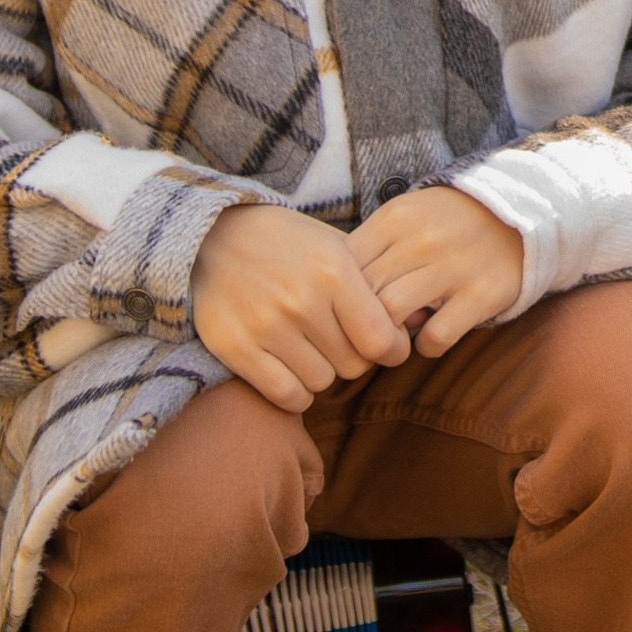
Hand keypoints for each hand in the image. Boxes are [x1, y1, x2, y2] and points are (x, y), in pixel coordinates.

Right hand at [190, 202, 408, 413]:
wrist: (214, 235)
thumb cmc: (288, 244)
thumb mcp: (337, 248)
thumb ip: (374, 286)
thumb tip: (416, 326)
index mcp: (334, 272)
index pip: (381, 341)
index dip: (393, 350)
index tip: (387, 346)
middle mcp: (301, 301)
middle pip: (353, 366)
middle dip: (355, 358)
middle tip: (342, 342)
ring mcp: (266, 326)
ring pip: (321, 382)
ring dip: (323, 372)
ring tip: (312, 348)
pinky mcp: (236, 348)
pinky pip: (286, 395)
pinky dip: (297, 392)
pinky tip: (294, 370)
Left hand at [350, 185, 524, 355]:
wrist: (518, 216)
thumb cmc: (445, 223)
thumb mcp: (405, 218)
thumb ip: (369, 247)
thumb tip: (334, 293)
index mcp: (396, 218)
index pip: (344, 266)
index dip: (338, 294)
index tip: (346, 308)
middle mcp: (422, 240)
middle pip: (363, 292)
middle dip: (358, 320)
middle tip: (364, 333)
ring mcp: (453, 267)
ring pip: (391, 314)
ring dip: (387, 335)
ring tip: (394, 338)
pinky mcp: (481, 294)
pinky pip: (435, 335)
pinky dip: (427, 345)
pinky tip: (431, 336)